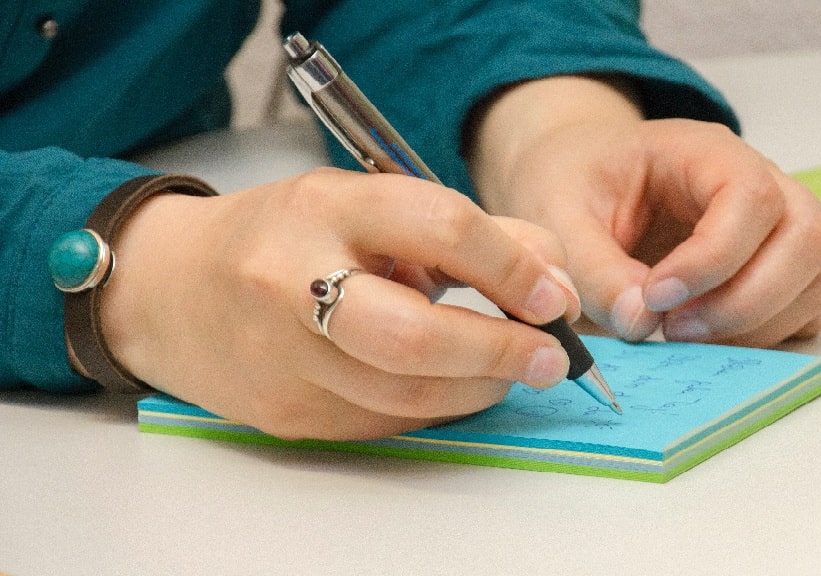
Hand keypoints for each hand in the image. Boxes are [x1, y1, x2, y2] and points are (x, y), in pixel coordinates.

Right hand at [96, 168, 579, 439]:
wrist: (170, 290)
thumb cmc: (282, 235)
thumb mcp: (365, 204)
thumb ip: (464, 234)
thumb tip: (551, 282)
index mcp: (323, 208)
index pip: (440, 227)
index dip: (512, 266)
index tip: (552, 296)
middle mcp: (292, 282)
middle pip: (418, 337)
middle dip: (502, 352)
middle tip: (551, 357)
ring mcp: (283, 360)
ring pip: (409, 398)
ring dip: (480, 389)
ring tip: (510, 369)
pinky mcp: (286, 415)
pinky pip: (385, 422)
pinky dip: (435, 406)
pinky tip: (449, 385)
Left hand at [469, 76, 820, 346]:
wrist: (580, 181)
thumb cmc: (573, 183)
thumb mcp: (558, 215)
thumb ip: (594, 269)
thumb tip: (640, 322)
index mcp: (705, 152)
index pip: (751, 196)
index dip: (714, 257)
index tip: (656, 296)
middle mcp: (759, 183)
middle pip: (807, 236)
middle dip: (746, 300)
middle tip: (673, 329)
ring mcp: (776, 228)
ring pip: (816, 278)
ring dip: (758, 323)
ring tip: (681, 335)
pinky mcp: (777, 272)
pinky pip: (806, 308)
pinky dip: (768, 336)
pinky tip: (707, 339)